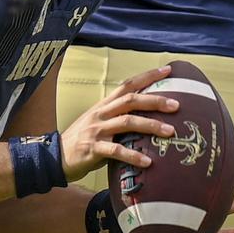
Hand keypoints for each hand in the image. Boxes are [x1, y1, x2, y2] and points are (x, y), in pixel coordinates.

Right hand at [61, 66, 179, 181]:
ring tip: (170, 132)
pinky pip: (116, 151)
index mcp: (104, 104)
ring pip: (127, 122)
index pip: (128, 84)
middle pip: (131, 100)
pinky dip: (133, 156)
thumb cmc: (84, 140)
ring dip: (151, 126)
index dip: (147, 76)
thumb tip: (147, 116)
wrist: (56, 156)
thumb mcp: (100, 122)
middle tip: (177, 105)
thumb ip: (119, 117)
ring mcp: (97, 130)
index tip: (167, 70)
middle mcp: (101, 113)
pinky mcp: (93, 149)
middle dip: (155, 100)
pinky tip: (148, 162)